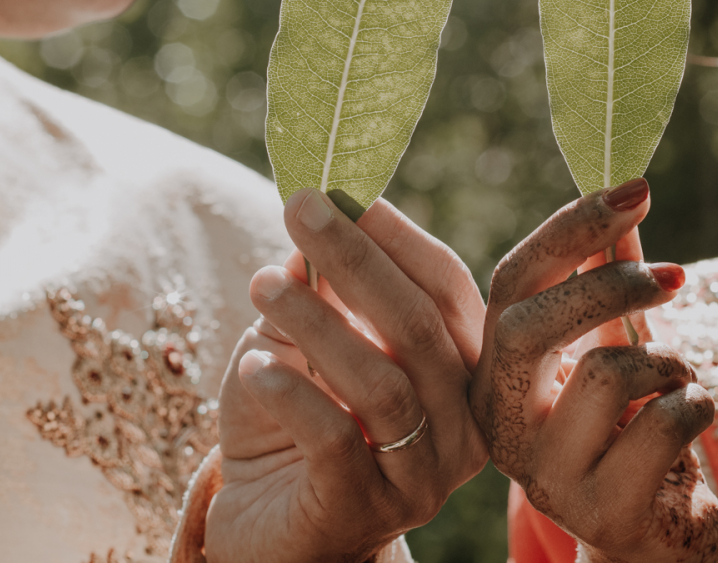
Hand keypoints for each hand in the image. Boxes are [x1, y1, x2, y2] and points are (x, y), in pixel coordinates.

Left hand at [205, 189, 488, 562]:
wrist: (267, 530)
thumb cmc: (296, 425)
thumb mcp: (309, 345)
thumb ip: (325, 288)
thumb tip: (319, 212)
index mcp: (464, 374)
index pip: (449, 291)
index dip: (398, 236)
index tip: (345, 188)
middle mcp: (461, 427)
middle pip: (418, 327)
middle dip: (355, 259)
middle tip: (299, 209)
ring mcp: (421, 478)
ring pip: (384, 384)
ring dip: (317, 323)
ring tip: (261, 284)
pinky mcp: (365, 511)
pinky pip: (337, 442)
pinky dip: (293, 395)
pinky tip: (253, 367)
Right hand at [470, 179, 717, 562]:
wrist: (659, 545)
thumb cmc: (635, 438)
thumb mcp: (620, 351)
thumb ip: (611, 282)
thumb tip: (626, 192)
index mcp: (496, 374)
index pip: (513, 282)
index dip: (571, 228)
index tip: (636, 189)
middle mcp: (501, 424)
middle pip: (531, 323)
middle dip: (613, 285)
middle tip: (678, 276)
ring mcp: (544, 475)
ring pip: (606, 371)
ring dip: (670, 365)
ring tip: (679, 386)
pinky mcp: (599, 513)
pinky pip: (664, 423)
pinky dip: (698, 408)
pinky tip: (692, 428)